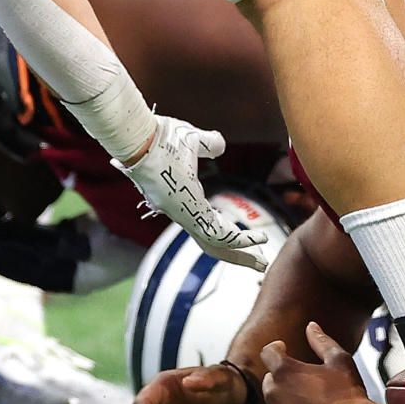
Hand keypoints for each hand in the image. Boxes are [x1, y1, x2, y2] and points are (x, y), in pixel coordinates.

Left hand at [0, 213, 144, 293]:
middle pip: (27, 257)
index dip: (7, 263)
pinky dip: (25, 227)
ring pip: (32, 243)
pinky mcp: (77, 232)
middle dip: (0, 245)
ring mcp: (73, 249)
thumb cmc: (138, 246)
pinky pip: (44, 232)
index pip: (33, 273)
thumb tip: (60, 246)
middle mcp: (71, 268)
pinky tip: (7, 220)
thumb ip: (80, 249)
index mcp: (76, 280)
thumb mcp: (110, 251)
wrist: (161, 233)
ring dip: (7, 234)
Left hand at [114, 115, 268, 271]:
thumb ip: (208, 144)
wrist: (142, 138)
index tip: (251, 241)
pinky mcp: (190, 213)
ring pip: (217, 245)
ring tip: (262, 263)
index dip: (229, 235)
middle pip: (212, 244)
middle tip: (259, 265)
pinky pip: (220, 234)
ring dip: (242, 255)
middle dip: (238, 256)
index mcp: (181, 200)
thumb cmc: (160, 138)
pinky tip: (260, 240)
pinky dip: (241, 240)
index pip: (207, 226)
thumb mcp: (193, 140)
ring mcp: (185, 215)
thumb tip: (219, 146)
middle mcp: (182, 213)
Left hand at [260, 321, 377, 403]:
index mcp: (286, 371)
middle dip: (284, 382)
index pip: (268, 353)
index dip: (276, 350)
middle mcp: (274, 393)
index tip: (283, 351)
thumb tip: (311, 326)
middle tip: (308, 389)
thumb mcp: (339, 361)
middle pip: (270, 381)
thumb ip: (321, 341)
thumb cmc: (349, 395)